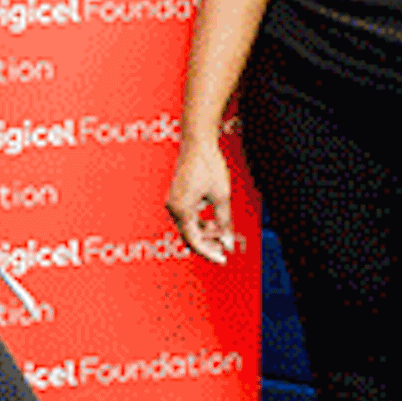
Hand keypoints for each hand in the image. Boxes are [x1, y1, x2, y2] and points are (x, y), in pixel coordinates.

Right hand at [164, 138, 238, 263]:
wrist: (197, 141)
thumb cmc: (209, 166)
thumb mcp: (222, 196)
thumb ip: (224, 222)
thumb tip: (228, 243)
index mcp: (182, 210)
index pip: (195, 241)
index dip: (210, 253)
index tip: (224, 259)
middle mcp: (173, 207)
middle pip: (190, 236)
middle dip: (208, 243)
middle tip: (226, 248)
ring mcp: (173, 201)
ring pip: (189, 227)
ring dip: (206, 232)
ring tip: (223, 231)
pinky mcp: (177, 196)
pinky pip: (188, 216)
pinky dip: (201, 221)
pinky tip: (215, 220)